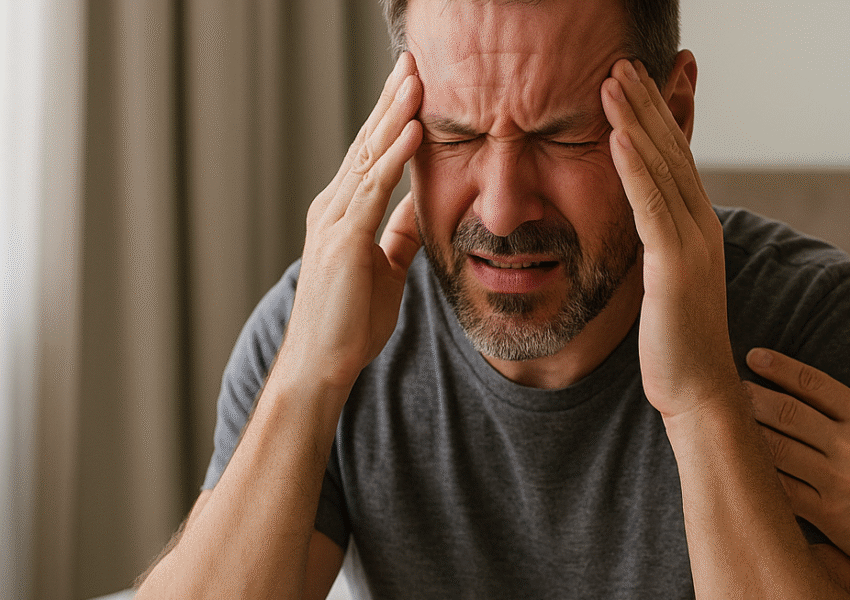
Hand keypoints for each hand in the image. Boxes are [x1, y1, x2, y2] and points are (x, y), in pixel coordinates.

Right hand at [278, 51, 423, 394]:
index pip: (370, 153)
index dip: (391, 116)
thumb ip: (399, 234)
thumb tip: (420, 205)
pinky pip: (374, 189)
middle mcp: (333, 207)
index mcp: (342, 212)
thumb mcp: (386, 267)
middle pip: (366, 142)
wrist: (324, 363)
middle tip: (412, 60)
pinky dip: (394, 156)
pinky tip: (414, 129)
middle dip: (391, 99)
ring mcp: (335, 221)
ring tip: (417, 79)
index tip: (413, 84)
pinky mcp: (344, 240)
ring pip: (368, 155)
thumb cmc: (350, 321)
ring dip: (395, 114)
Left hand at [601, 57, 741, 418]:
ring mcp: (692, 244)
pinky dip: (634, 169)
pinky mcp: (674, 267)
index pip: (674, 160)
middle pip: (671, 151)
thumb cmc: (675, 346)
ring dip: (635, 121)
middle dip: (645, 104)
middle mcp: (701, 227)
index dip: (653, 117)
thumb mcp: (664, 284)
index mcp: (696, 229)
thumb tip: (642, 230)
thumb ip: (656, 249)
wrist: (698, 393)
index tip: (631, 81)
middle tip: (620, 61)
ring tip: (612, 80)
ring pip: (662, 169)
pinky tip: (615, 136)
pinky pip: (651, 208)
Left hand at [746, 331, 849, 582]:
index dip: (781, 367)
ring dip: (748, 430)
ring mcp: (837, 481)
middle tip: (726, 384)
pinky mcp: (824, 513)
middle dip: (753, 396)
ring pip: (779, 448)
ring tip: (723, 416)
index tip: (754, 356)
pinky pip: (781, 487)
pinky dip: (757, 472)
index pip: (817, 384)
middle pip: (790, 413)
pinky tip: (735, 459)